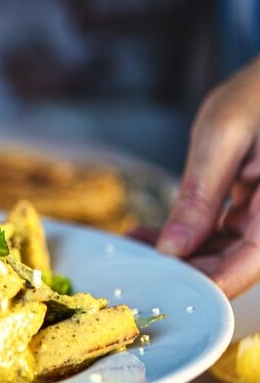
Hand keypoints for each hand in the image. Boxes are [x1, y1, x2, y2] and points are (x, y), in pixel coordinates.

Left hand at [157, 57, 259, 296]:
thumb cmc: (258, 95)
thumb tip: (174, 249)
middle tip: (136, 266)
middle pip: (234, 266)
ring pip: (224, 254)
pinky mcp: (252, 213)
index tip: (163, 287)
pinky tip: (150, 235)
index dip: (206, 284)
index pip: (247, 265)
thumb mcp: (223, 139)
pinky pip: (221, 235)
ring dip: (180, 255)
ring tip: (134, 246)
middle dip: (184, 270)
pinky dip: (188, 236)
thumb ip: (200, 196)